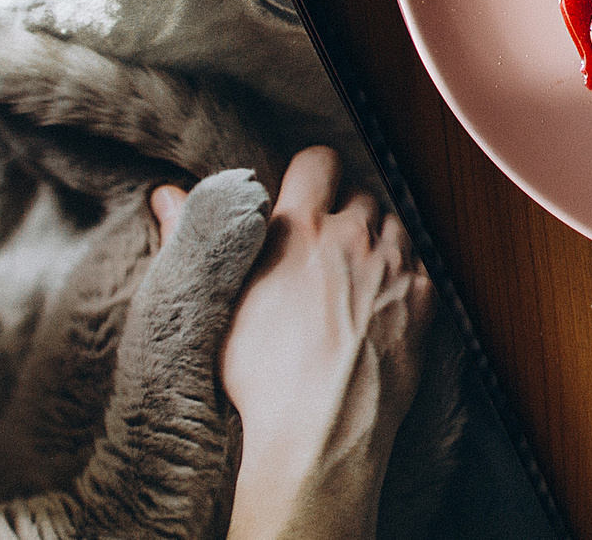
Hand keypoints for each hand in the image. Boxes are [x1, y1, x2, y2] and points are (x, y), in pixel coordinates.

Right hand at [153, 146, 433, 539]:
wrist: (319, 430)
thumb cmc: (261, 375)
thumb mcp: (215, 305)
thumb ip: (193, 239)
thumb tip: (167, 194)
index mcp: (299, 228)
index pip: (319, 161)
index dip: (312, 175)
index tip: (304, 196)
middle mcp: (353, 235)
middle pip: (359, 193)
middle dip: (344, 212)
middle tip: (324, 249)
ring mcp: (394, 263)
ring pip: (393, 222)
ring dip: (377, 239)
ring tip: (353, 276)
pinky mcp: (423, 296)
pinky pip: (420, 261)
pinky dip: (404, 272)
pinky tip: (382, 300)